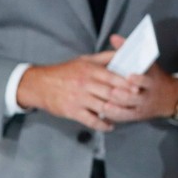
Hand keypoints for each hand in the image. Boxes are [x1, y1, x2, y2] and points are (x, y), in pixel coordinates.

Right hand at [16, 50, 132, 131]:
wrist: (39, 84)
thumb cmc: (65, 71)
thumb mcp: (84, 60)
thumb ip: (104, 57)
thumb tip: (122, 52)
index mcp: (90, 70)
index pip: (112, 77)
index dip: (126, 83)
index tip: (138, 87)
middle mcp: (85, 84)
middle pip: (110, 93)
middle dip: (125, 98)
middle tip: (137, 102)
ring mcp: (79, 98)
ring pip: (103, 107)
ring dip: (117, 113)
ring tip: (127, 115)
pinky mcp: (72, 111)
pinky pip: (91, 120)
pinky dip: (102, 125)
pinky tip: (110, 125)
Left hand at [97, 34, 177, 122]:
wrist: (170, 98)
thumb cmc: (154, 76)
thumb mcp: (147, 63)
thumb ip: (128, 50)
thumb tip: (114, 37)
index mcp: (152, 81)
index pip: (146, 80)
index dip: (139, 79)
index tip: (129, 76)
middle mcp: (148, 95)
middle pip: (135, 97)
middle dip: (124, 95)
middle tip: (112, 92)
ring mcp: (142, 107)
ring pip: (129, 109)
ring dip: (117, 107)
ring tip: (104, 104)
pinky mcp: (137, 116)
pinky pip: (125, 117)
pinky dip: (115, 115)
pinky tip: (104, 112)